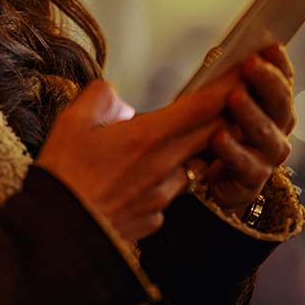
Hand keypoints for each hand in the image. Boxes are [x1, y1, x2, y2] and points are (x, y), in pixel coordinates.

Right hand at [35, 69, 241, 242]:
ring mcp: (163, 197)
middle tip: (241, 94)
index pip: (202, 106)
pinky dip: (169, 180)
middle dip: (230, 113)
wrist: (55, 237)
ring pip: (195, 165)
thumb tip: (117, 99)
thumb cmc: (62, 177)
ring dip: (200, 149)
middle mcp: (165, 166)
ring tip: (190, 136)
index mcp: (148, 137)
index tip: (249, 67)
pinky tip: (147, 178)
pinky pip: (171, 193)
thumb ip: (100, 97)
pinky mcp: (155, 220)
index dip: (229, 84)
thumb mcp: (71, 122)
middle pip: (213, 134)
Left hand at [191, 43, 295, 216]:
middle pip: (279, 104)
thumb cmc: (210, 129)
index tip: (271, 45)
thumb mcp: (215, 101)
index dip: (279, 64)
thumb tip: (218, 53)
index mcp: (272, 106)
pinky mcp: (250, 183)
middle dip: (266, 82)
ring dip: (250, 113)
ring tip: (234, 96)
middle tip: (250, 63)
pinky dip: (232, 150)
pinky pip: (244, 165)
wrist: (204, 179)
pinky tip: (219, 136)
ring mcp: (266, 157)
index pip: (283, 81)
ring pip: (265, 134)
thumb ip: (223, 82)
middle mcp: (276, 130)